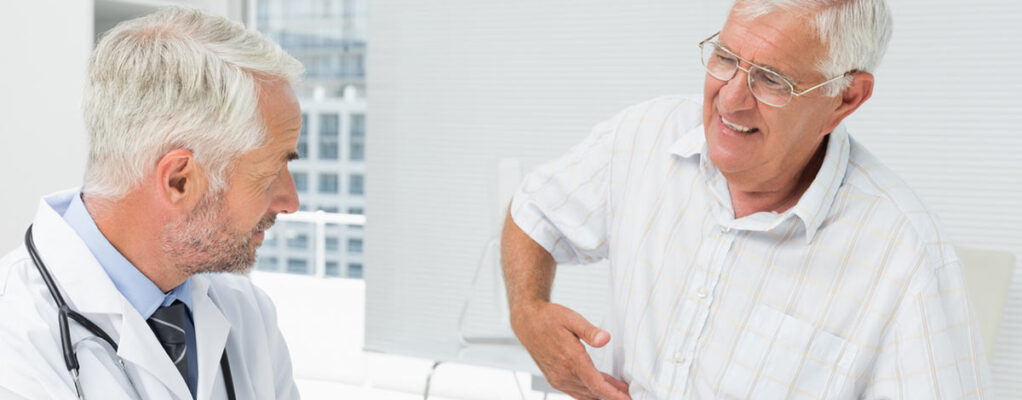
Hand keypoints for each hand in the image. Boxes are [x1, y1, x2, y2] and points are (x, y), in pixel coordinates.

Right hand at [511, 302, 629, 399]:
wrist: (527, 322)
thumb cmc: (549, 318)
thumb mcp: (572, 319)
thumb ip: (590, 331)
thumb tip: (605, 339)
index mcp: (571, 360)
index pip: (597, 385)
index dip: (614, 395)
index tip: (627, 399)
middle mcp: (563, 373)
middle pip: (594, 392)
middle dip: (613, 395)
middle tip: (630, 394)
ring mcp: (558, 379)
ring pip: (586, 394)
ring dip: (602, 394)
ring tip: (619, 390)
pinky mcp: (554, 380)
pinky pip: (576, 392)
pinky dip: (590, 393)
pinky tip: (600, 389)